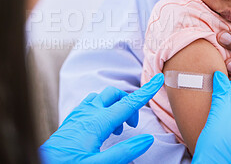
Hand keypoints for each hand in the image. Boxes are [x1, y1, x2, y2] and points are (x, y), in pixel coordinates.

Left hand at [39, 73, 163, 163]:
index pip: (127, 104)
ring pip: (102, 98)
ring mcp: (78, 114)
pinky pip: (91, 104)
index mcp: (96, 122)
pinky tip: (103, 126)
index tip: (158, 79)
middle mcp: (87, 113)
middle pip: (114, 95)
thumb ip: (123, 152)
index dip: (145, 92)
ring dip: (115, 107)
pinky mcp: (72, 120)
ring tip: (119, 129)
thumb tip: (147, 138)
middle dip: (129, 103)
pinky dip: (103, 109)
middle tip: (133, 125)